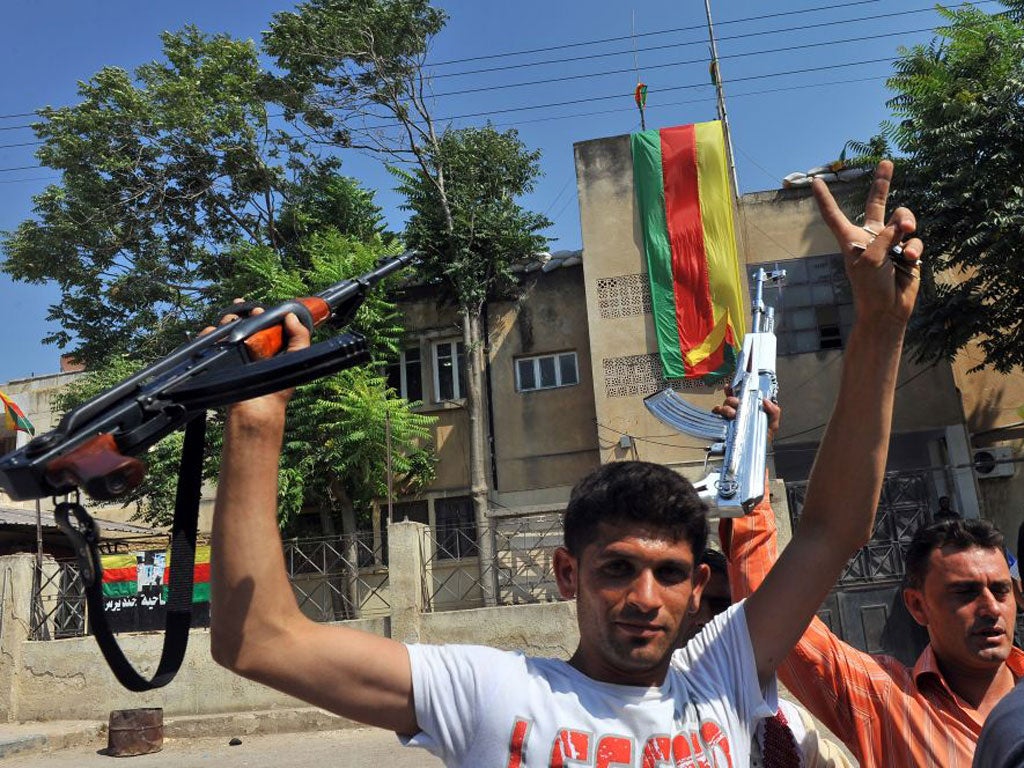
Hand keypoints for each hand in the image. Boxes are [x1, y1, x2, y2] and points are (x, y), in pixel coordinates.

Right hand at [201, 299, 311, 412]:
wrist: (256, 409)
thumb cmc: (277, 389)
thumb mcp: (297, 359)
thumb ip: (299, 338)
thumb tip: (291, 316)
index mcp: (268, 346)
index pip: (262, 324)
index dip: (258, 314)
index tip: (257, 309)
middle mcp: (250, 348)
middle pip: (241, 324)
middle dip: (238, 314)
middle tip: (240, 312)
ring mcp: (234, 355)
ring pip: (224, 331)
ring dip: (224, 322)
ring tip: (228, 322)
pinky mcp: (219, 361)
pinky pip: (209, 343)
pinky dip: (207, 335)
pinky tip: (213, 333)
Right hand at [712, 386, 780, 442]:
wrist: (755, 453)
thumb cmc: (763, 438)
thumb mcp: (773, 424)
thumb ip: (774, 411)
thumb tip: (765, 400)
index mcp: (748, 409)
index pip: (740, 396)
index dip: (735, 389)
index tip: (732, 387)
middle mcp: (737, 412)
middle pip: (731, 400)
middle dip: (733, 401)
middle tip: (738, 407)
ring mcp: (729, 418)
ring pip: (723, 406)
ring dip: (726, 408)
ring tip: (732, 414)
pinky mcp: (723, 425)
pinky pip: (716, 415)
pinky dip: (717, 412)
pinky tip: (721, 414)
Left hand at [812, 160, 922, 326]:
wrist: (888, 310)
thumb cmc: (870, 287)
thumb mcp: (871, 259)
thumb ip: (885, 236)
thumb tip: (902, 224)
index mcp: (851, 239)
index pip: (834, 215)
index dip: (825, 199)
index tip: (814, 181)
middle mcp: (870, 237)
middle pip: (877, 203)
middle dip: (883, 183)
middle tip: (886, 161)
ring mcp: (890, 243)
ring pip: (903, 218)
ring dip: (907, 224)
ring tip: (906, 237)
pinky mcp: (907, 252)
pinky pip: (915, 240)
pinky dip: (914, 248)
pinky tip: (910, 259)